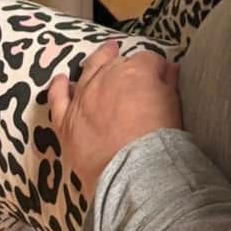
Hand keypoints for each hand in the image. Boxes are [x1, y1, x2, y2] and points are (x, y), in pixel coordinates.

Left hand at [47, 41, 181, 194]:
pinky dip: (58, 88)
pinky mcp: (67, 121)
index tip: (160, 76)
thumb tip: (169, 69)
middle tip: (131, 66)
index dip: (154, 68)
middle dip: (124, 64)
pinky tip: (60, 80)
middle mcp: (105, 78)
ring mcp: (83, 98)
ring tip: (101, 57)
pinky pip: (58, 99)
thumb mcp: (173, 106)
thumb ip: (169, 83)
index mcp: (135, 72)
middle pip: (115, 63)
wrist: (132, 172)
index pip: (146, 60)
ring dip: (95, 63)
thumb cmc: (158, 140)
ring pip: (87, 72)